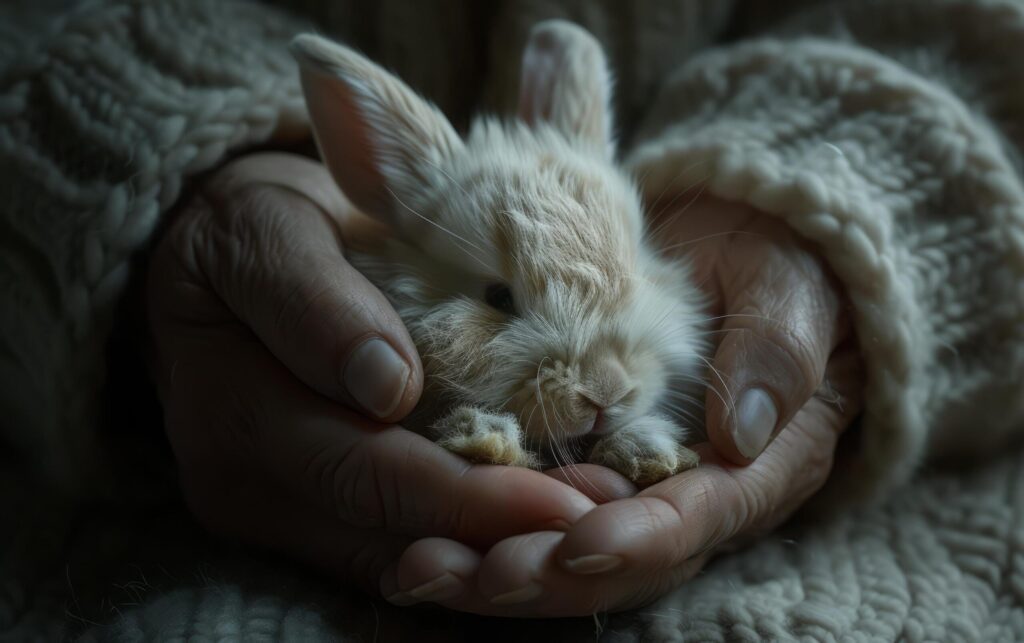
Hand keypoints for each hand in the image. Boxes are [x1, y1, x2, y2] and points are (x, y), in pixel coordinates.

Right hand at [146, 152, 595, 595]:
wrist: (222, 258)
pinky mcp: (309, 514)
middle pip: (391, 534)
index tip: (567, 501)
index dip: (469, 498)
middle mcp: (248, 488)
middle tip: (609, 523)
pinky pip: (395, 542)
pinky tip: (537, 518)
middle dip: (503, 536)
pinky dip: (468, 539)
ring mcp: (279, 510)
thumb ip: (312, 300)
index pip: (367, 476)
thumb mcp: (265, 231)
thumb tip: (388, 386)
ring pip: (398, 556)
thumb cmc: (249, 228)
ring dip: (496, 550)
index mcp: (234, 417)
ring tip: (593, 526)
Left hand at [380, 195, 863, 614]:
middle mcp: (696, 497)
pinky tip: (423, 540)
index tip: (576, 544)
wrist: (732, 252)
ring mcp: (637, 487)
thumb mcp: (789, 287)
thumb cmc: (772, 265)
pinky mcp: (588, 464)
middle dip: (549, 575)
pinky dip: (482, 531)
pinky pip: (537, 514)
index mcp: (760, 466)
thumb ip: (777, 348)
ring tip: (425, 569)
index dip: (639, 538)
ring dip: (498, 570)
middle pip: (623, 561)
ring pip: (571, 553)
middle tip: (474, 574)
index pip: (700, 518)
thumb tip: (746, 430)